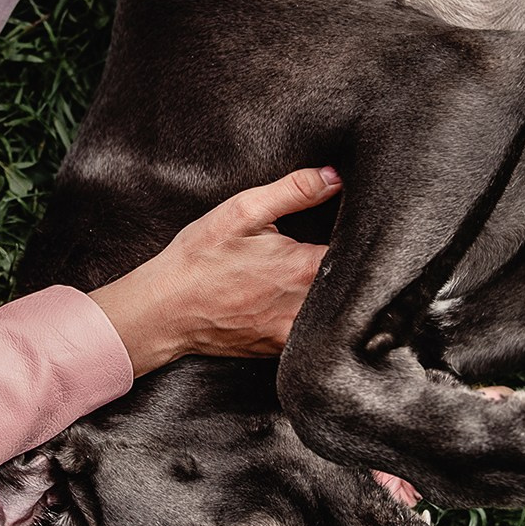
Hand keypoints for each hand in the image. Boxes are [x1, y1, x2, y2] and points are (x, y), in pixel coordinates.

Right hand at [87, 167, 338, 375]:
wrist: (163, 311)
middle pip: (350, 285)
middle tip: (341, 251)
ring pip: (335, 313)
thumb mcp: (241, 212)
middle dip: (349, 267)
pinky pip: (313, 335)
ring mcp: (295, 333)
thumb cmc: (198, 259)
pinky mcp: (281, 349)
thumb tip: (335, 176)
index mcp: (304, 268)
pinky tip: (298, 302)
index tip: (357, 227)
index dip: (361, 238)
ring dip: (334, 295)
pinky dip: (314, 319)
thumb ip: (294, 191)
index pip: (357, 253)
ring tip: (321, 278)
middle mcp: (306, 306)